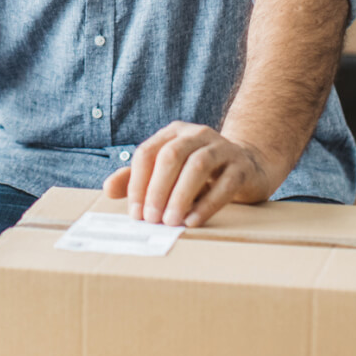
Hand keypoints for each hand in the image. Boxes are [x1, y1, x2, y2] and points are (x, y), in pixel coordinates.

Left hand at [102, 122, 279, 226]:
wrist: (247, 167)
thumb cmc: (197, 174)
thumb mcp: (165, 173)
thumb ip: (136, 179)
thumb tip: (108, 190)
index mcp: (173, 134)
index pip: (147, 153)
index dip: (137, 183)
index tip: (135, 212)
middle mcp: (197, 135)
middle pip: (171, 156)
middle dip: (157, 190)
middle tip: (150, 219)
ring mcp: (222, 148)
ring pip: (198, 166)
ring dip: (180, 196)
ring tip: (170, 221)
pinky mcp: (241, 166)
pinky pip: (224, 184)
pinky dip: (207, 204)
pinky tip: (193, 221)